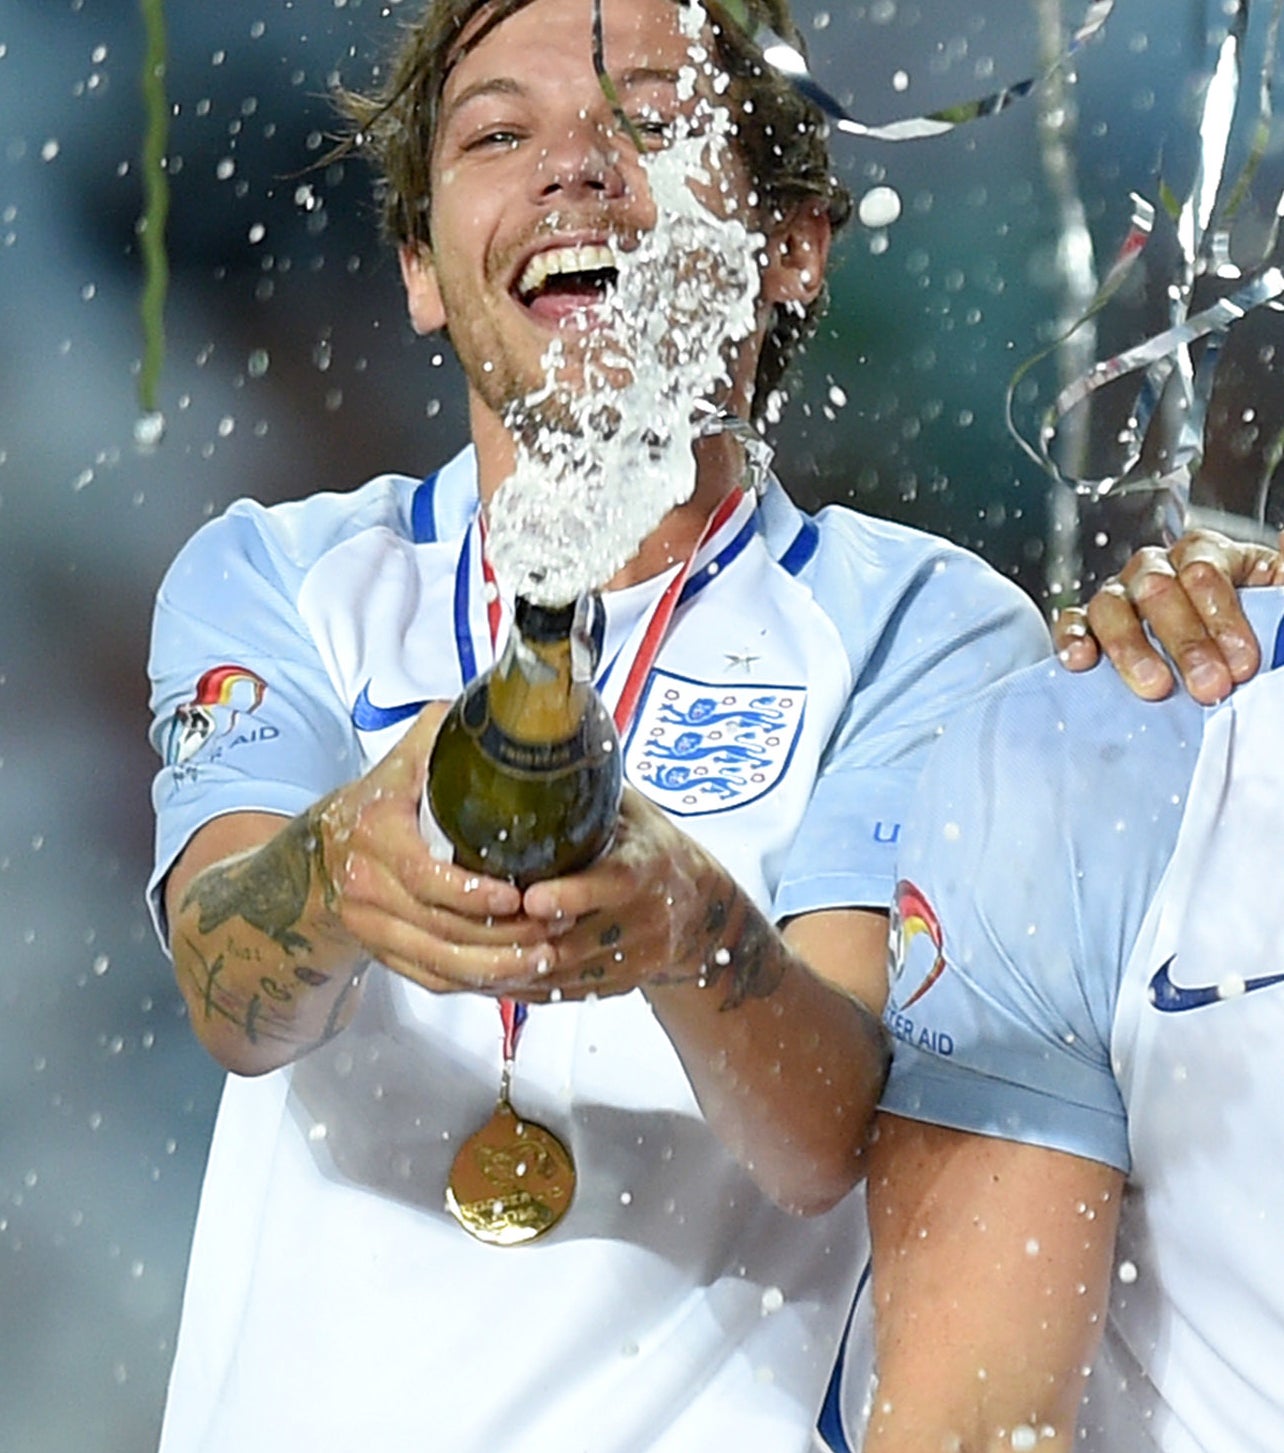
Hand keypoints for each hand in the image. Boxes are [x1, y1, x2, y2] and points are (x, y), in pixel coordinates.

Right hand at [317, 702, 553, 994]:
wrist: (321, 852)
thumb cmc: (378, 801)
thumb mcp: (403, 758)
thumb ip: (442, 733)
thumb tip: (500, 706)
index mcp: (375, 835)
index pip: (423, 875)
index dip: (471, 893)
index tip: (517, 896)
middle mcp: (365, 887)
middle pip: (439, 928)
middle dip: (501, 935)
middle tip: (554, 928)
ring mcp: (371, 926)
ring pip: (437, 963)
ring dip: (494, 967)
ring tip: (544, 956)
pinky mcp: (381, 954)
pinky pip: (429, 979)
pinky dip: (473, 983)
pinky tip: (513, 975)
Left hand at [481, 787, 730, 1004]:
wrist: (698, 909)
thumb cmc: (647, 847)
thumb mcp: (629, 810)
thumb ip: (585, 790)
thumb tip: (525, 743)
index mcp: (647, 865)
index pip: (615, 883)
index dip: (574, 894)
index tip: (532, 896)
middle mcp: (646, 917)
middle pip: (580, 939)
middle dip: (524, 937)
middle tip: (472, 926)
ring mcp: (634, 958)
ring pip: (565, 974)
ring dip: (514, 967)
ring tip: (465, 951)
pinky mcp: (619, 986)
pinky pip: (563, 995)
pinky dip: (523, 988)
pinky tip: (487, 972)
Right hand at [1053, 527, 1283, 701]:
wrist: (1212, 667)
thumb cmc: (1241, 635)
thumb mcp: (1271, 600)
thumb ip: (1281, 576)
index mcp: (1205, 556)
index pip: (1205, 571)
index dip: (1223, 619)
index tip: (1243, 663)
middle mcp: (1157, 569)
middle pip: (1158, 590)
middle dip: (1187, 643)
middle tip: (1208, 685)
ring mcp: (1119, 595)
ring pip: (1112, 606)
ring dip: (1133, 649)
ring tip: (1155, 686)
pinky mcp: (1086, 623)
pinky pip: (1070, 622)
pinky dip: (1072, 639)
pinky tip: (1082, 661)